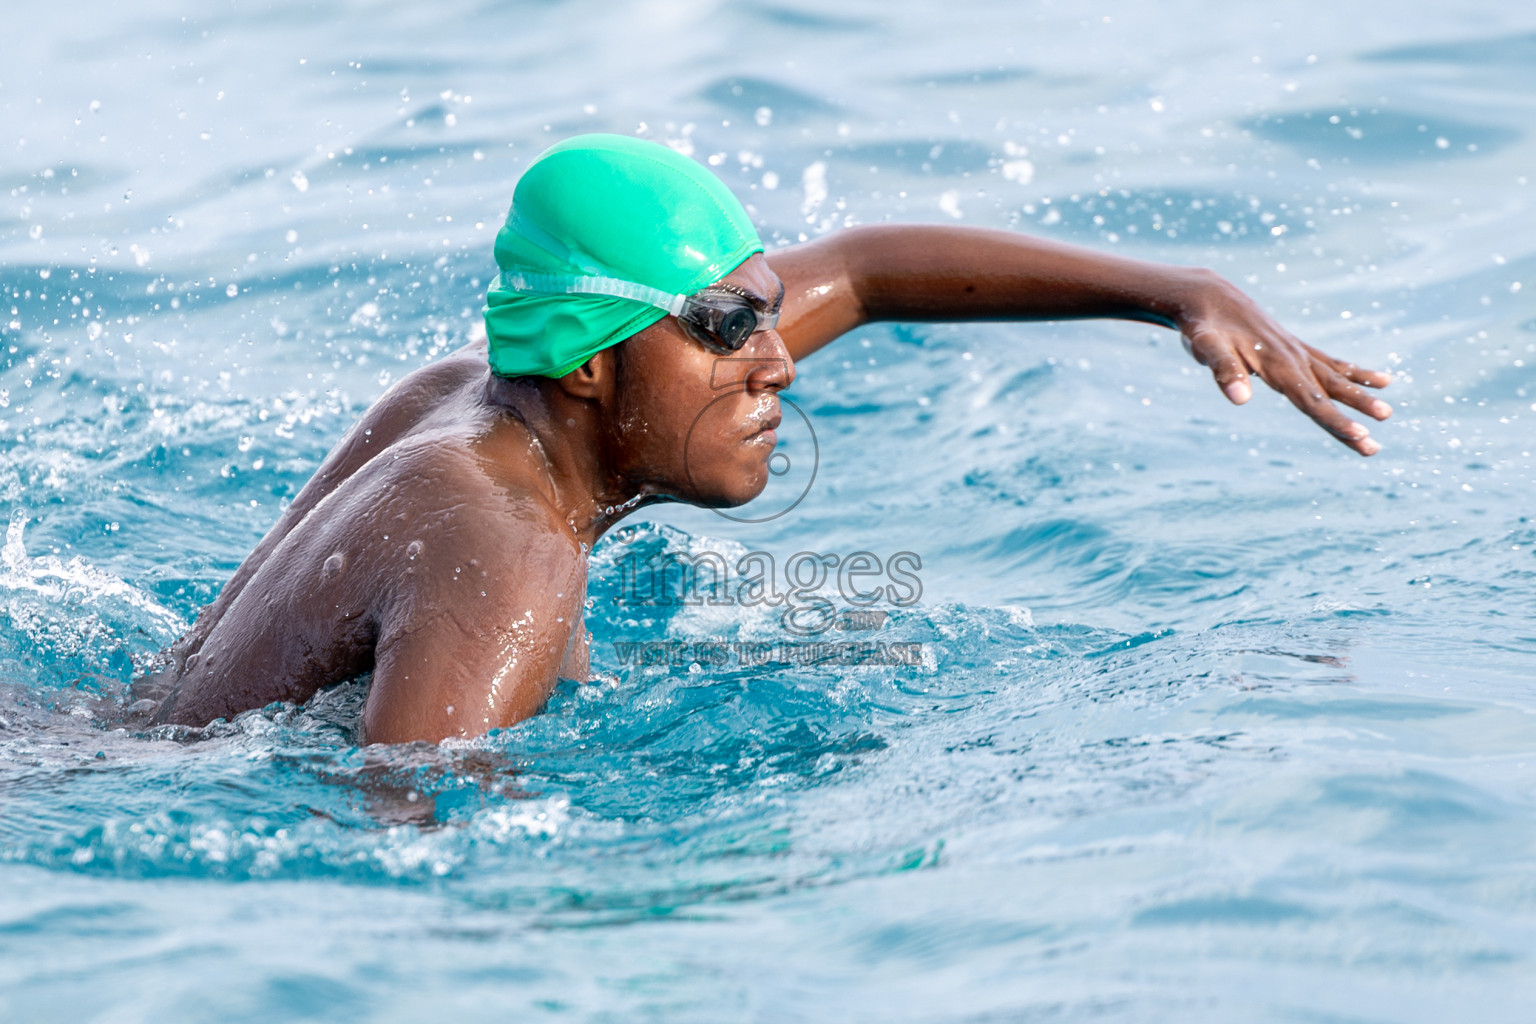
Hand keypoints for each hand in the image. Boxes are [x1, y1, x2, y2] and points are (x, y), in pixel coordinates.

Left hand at [1175, 271, 1391, 455]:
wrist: (1207, 295)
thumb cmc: (1203, 326)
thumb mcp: (1206, 347)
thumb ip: (1224, 371)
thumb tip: (1240, 400)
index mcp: (1276, 363)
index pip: (1310, 400)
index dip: (1335, 421)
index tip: (1360, 437)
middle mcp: (1292, 356)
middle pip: (1328, 393)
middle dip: (1353, 418)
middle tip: (1374, 448)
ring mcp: (1295, 350)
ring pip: (1335, 377)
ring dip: (1360, 397)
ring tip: (1387, 413)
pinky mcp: (1293, 346)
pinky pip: (1330, 362)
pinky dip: (1354, 372)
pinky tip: (1382, 380)